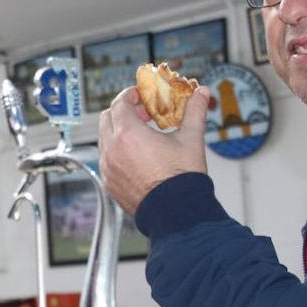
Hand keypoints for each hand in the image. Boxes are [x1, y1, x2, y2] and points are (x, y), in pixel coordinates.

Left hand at [98, 86, 209, 216]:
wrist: (177, 213)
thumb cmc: (183, 178)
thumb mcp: (191, 139)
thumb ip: (194, 111)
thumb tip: (202, 93)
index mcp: (128, 134)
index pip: (119, 104)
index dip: (129, 95)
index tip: (140, 95)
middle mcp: (112, 150)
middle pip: (107, 118)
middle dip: (123, 112)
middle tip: (143, 113)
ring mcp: (108, 168)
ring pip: (104, 139)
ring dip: (118, 131)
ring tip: (142, 135)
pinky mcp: (109, 183)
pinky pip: (106, 160)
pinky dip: (116, 151)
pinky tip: (137, 156)